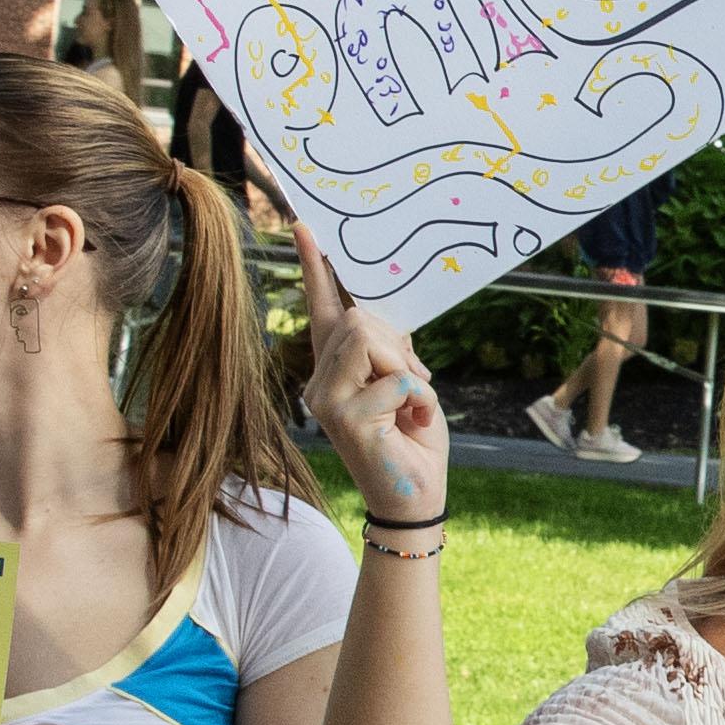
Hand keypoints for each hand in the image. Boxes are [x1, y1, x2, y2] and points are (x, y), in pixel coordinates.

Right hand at [291, 215, 447, 526]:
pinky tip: (411, 425)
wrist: (415, 495)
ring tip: (409, 406)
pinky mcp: (343, 418)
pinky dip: (419, 399)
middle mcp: (319, 381)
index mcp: (334, 368)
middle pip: (358, 319)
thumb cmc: (412, 438)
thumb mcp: (404, 381)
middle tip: (413, 387)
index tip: (306, 228)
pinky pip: (396, 380)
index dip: (316, 268)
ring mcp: (325, 399)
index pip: (323, 309)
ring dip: (406, 371)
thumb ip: (387, 350)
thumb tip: (383, 323)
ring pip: (370, 341)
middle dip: (397, 346)